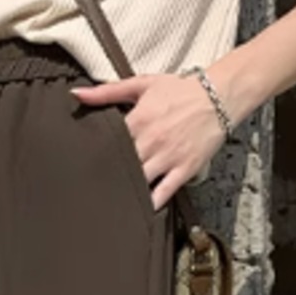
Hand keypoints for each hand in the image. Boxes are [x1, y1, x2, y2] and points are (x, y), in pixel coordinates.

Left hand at [69, 71, 229, 208]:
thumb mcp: (142, 84)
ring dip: (126, 190)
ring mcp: (168, 157)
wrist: (219, 96)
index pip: (108, 144)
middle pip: (122, 165)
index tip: (84, 165)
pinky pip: (164, 192)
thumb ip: (107, 91)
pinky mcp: (184, 169)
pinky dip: (151, 202)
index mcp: (138, 120)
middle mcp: (151, 141)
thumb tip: (76, 94)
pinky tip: (139, 209)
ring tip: (110, 202)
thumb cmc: (180, 90)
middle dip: (108, 176)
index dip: (94, 156)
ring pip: (140, 181)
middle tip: (91, 188)